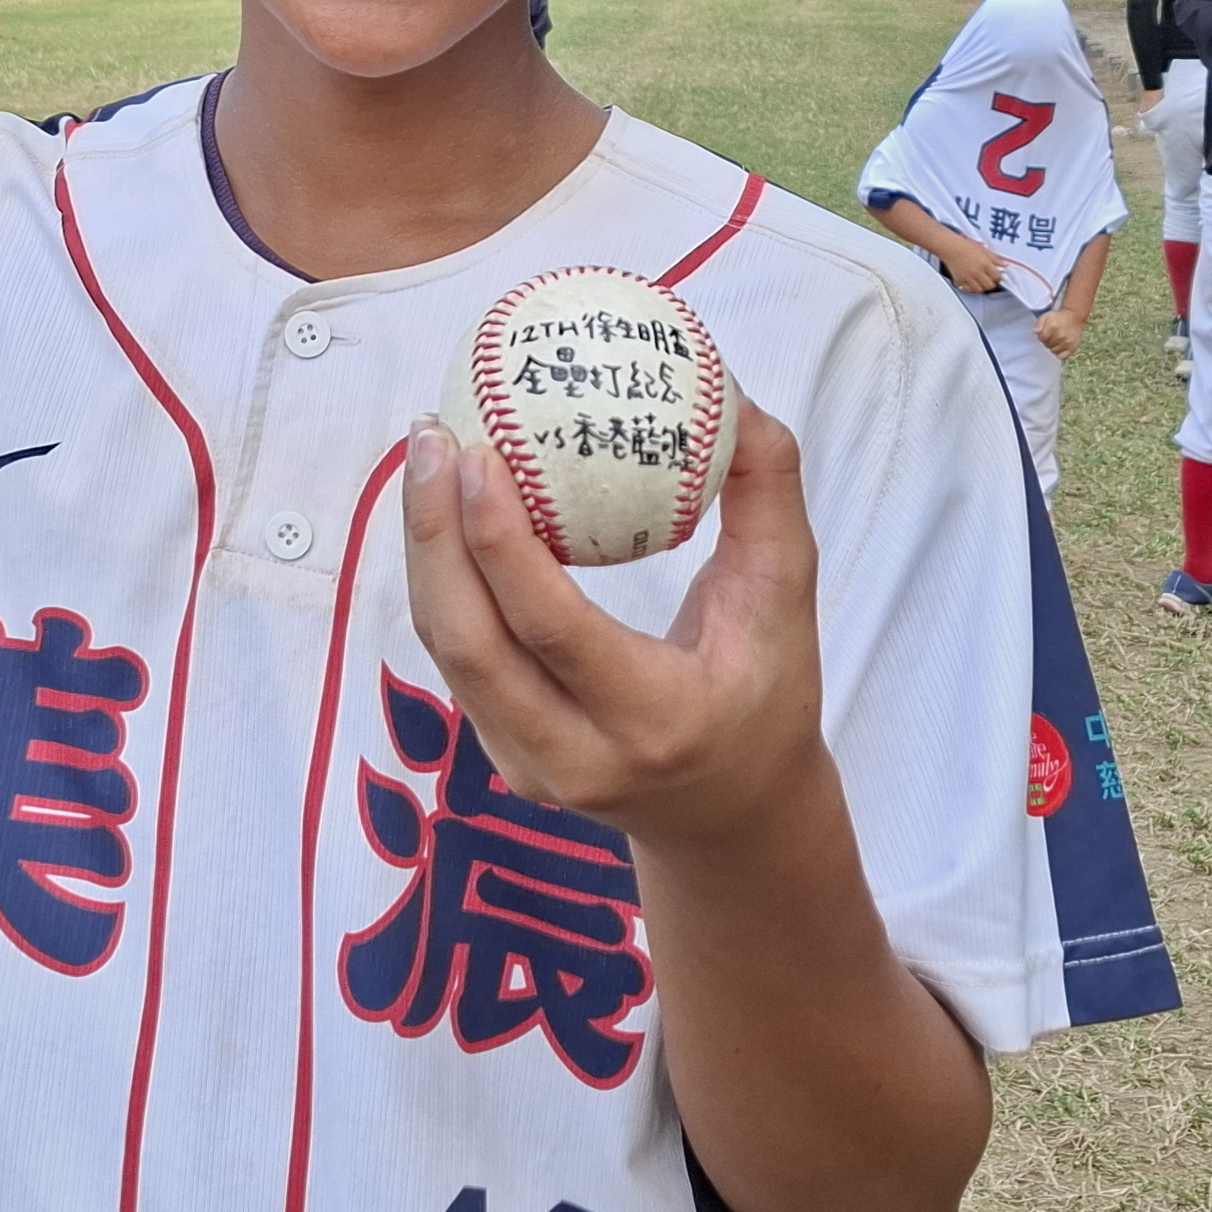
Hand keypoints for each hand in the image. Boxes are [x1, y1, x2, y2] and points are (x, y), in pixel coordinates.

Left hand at [401, 404, 822, 848]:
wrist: (735, 817)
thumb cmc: (767, 693)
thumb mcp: (787, 599)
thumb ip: (765, 496)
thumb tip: (731, 394)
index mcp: (655, 719)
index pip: (551, 629)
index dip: (499, 540)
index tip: (477, 452)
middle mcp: (578, 755)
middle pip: (469, 642)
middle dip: (434, 532)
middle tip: (433, 435)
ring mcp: (528, 766)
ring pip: (447, 649)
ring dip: (425, 549)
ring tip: (425, 456)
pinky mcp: (502, 757)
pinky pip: (455, 658)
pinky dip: (441, 579)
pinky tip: (443, 510)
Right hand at [947, 250, 1006, 294]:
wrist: (951, 248)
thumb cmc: (966, 247)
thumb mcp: (984, 250)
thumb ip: (995, 259)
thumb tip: (1005, 264)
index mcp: (985, 263)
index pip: (997, 277)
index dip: (999, 278)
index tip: (997, 278)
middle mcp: (977, 272)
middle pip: (990, 286)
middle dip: (992, 285)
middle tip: (991, 282)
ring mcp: (968, 277)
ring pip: (980, 290)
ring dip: (983, 288)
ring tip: (983, 284)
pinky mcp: (960, 281)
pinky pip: (969, 291)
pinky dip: (973, 290)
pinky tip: (974, 286)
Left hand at [1034, 301, 1089, 359]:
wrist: (1074, 317)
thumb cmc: (1058, 317)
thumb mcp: (1047, 316)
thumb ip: (1039, 324)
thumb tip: (1036, 332)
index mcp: (1053, 327)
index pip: (1042, 338)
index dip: (1042, 336)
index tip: (1045, 333)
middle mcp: (1061, 336)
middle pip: (1047, 345)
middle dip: (1047, 341)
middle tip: (1051, 336)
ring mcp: (1067, 343)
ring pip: (1054, 351)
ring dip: (1053, 347)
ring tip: (1056, 340)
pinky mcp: (1073, 348)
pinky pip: (1062, 357)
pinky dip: (1060, 354)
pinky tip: (1060, 348)